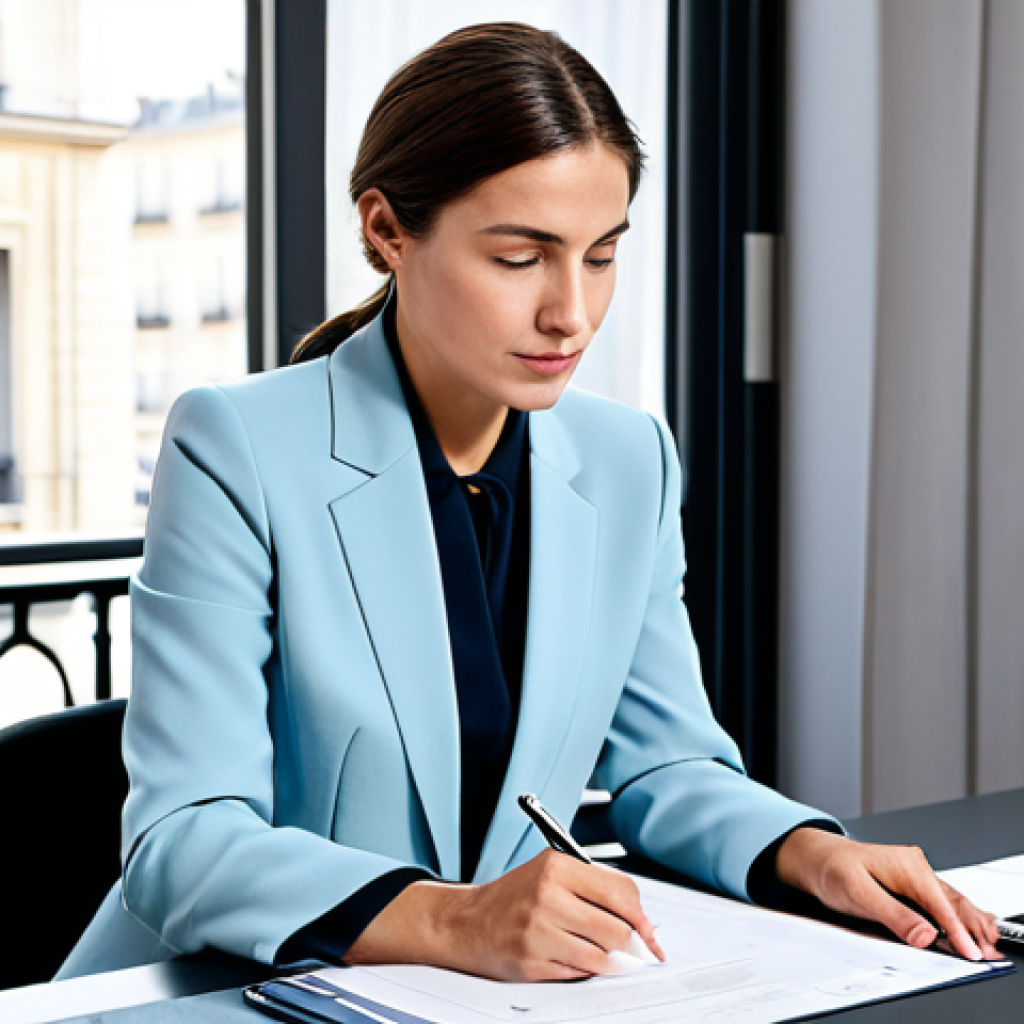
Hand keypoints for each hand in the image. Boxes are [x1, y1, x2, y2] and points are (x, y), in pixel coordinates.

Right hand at [345, 849, 663, 980]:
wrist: (466, 922)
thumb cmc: (514, 897)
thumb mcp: (551, 874)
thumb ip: (594, 889)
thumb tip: (642, 920)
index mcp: (557, 866)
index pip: (622, 892)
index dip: (642, 916)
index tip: (649, 930)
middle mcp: (548, 895)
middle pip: (618, 928)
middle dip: (634, 944)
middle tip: (638, 949)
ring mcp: (539, 930)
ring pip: (603, 956)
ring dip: (612, 961)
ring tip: (604, 953)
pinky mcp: (532, 961)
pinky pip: (580, 972)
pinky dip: (587, 970)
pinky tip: (576, 958)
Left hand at [775, 828, 1002, 960]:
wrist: (818, 857)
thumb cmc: (833, 868)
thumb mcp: (858, 892)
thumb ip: (893, 913)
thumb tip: (924, 934)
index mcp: (906, 866)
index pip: (940, 903)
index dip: (957, 931)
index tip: (969, 952)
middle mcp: (916, 867)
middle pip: (952, 901)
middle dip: (973, 927)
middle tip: (988, 953)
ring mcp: (916, 875)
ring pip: (951, 900)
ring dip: (970, 922)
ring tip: (988, 944)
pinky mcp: (913, 884)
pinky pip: (942, 901)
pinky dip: (959, 916)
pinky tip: (972, 926)